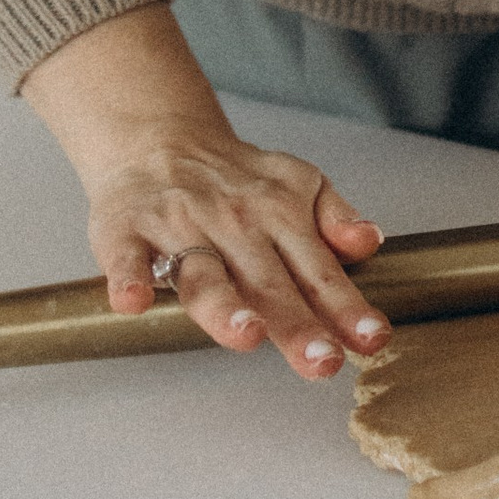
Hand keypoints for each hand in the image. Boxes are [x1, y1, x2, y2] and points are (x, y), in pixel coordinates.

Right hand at [22, 6, 385, 380]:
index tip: (372, 339)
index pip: (318, 271)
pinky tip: (133, 301)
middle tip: (323, 361)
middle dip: (297, 325)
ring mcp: (179, 227)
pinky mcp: (126, 229)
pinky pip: (126, 257)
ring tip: (246, 334)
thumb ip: (335, 217)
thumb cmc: (235, 178)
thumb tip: (370, 242)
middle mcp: (233, 224)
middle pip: (267, 283)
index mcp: (280, 216)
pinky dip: (127, 278)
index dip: (346, 308)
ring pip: (203, 273)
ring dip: (223, 305)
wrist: (160, 137)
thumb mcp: (300, 184)